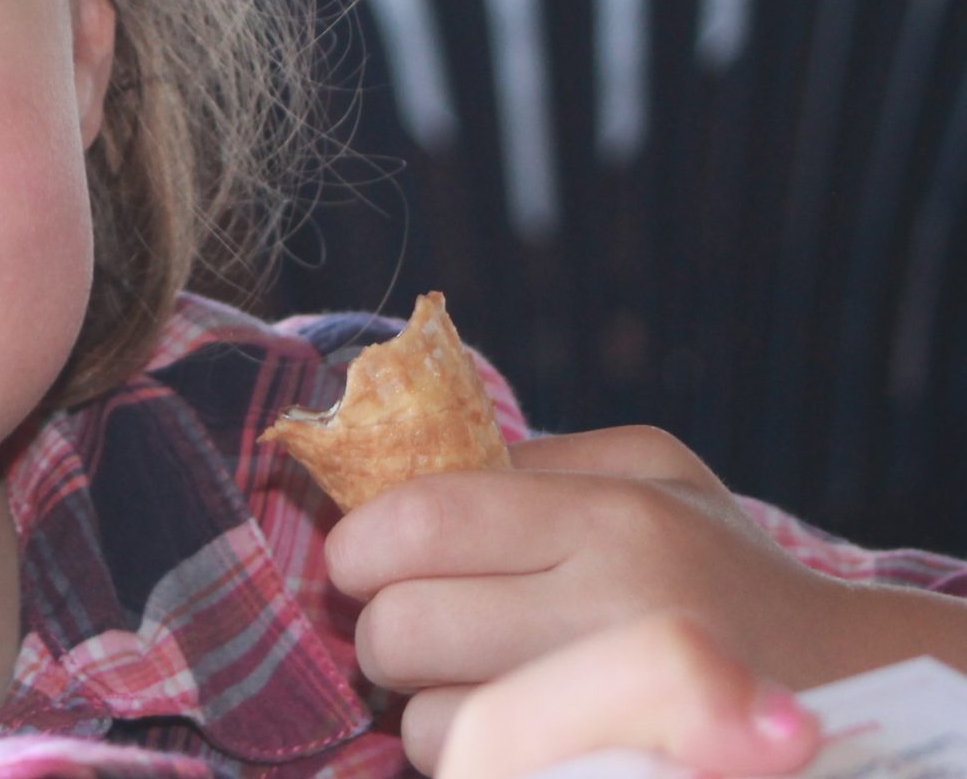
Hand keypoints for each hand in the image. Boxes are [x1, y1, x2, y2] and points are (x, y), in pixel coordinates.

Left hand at [327, 426, 867, 770]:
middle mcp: (617, 612)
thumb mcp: (648, 472)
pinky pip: (477, 772)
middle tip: (405, 624)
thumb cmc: (718, 565)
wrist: (849, 683)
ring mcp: (617, 709)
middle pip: (405, 625)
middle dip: (377, 628)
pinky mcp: (610, 771)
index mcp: (615, 518)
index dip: (359, 543)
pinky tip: (501, 728)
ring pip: (429, 719)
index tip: (360, 558)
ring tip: (461, 680)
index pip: (422, 521)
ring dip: (417, 705)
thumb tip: (395, 474)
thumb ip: (527, 462)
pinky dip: (463, 756)